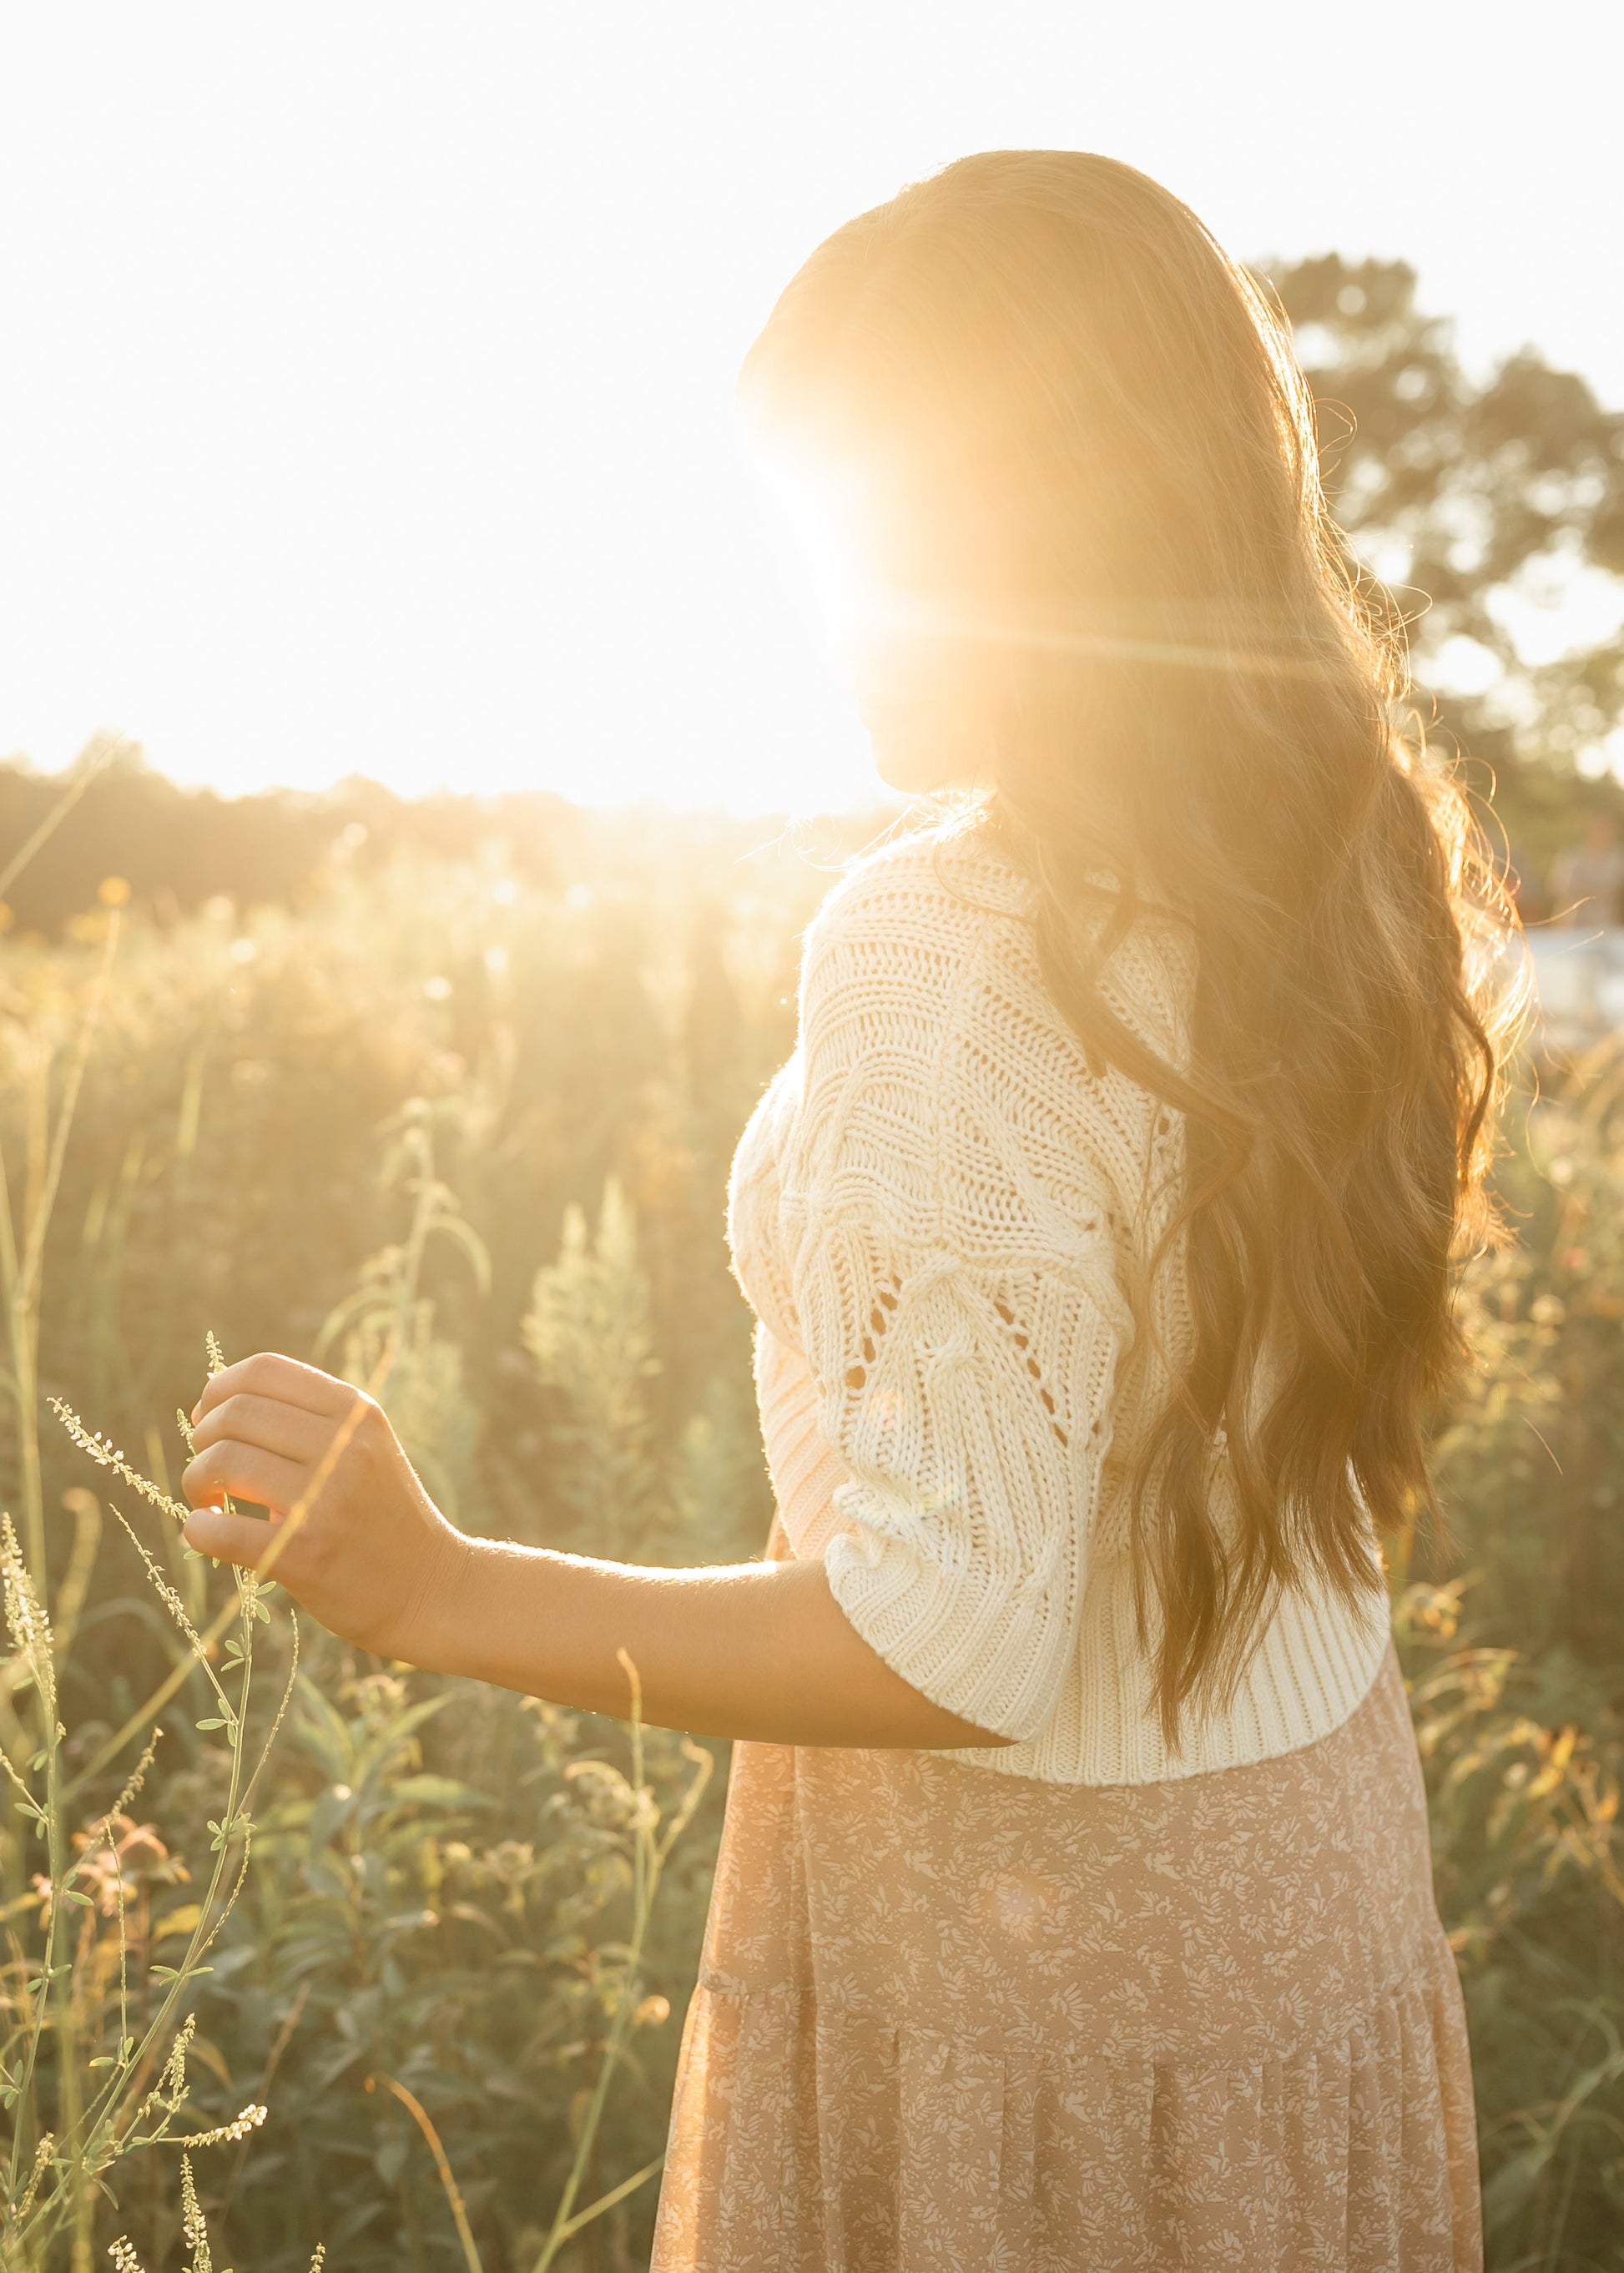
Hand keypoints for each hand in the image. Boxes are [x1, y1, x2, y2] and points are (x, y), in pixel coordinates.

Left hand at [181, 1352, 468, 1662]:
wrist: (430, 1587)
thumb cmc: (383, 1515)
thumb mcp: (366, 1447)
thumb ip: (310, 1420)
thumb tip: (218, 1407)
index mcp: (356, 1412)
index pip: (264, 1369)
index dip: (220, 1389)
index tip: (209, 1420)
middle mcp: (344, 1446)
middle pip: (234, 1413)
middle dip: (202, 1438)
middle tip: (209, 1471)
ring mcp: (326, 1500)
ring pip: (221, 1462)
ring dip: (195, 1481)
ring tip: (210, 1502)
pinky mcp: (305, 1554)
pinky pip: (219, 1531)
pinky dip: (198, 1530)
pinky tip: (208, 1532)